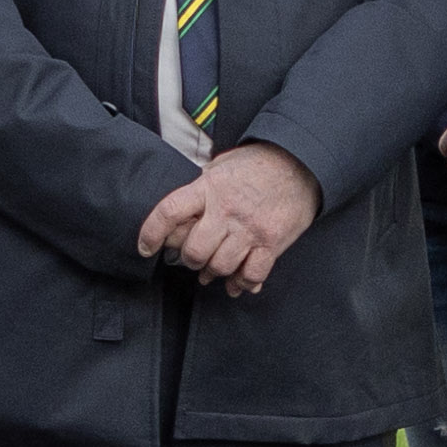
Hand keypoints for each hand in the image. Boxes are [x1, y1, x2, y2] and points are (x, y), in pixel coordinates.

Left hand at [139, 142, 322, 296]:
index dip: (152, 233)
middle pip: (195, 251)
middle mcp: (227, 210)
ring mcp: (250, 228)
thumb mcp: (221, 165)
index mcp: (210, 187)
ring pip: (221, 266)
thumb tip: (181, 214)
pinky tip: (238, 282)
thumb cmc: (258, 163)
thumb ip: (200, 188)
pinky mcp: (272, 242)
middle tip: (193, 258)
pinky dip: (242, 283)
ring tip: (214, 270)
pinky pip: (251, 274)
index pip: (169, 212)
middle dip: (190, 260)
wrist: (301, 162)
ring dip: (214, 273)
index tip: (145, 248)